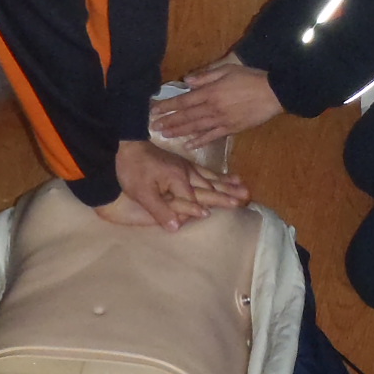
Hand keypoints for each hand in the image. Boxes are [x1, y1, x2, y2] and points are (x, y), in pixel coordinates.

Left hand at [103, 139, 250, 230]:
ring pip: (210, 178)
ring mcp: (186, 167)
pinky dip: (217, 175)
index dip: (210, 206)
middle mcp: (186, 173)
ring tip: (244, 187)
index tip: (232, 208)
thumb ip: (160, 210)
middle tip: (246, 197)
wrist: (126, 146)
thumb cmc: (132, 170)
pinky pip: (205, 170)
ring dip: (227, 184)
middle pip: (210, 187)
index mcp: (178, 180)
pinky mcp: (183, 163)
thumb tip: (177, 228)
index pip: (196, 199)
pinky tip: (226, 176)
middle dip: (228, 193)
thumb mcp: (142, 193)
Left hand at [151, 59, 282, 142]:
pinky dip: (199, 141)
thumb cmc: (250, 78)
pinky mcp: (231, 129)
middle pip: (186, 117)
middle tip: (153, 127)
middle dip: (168, 121)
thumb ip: (206, 75)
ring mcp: (222, 121)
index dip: (167, 106)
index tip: (154, 110)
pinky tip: (189, 145)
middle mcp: (212, 108)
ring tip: (165, 135)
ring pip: (196, 128)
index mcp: (210, 92)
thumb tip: (186, 81)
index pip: (183, 101)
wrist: (274, 93)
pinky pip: (212, 136)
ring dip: (179, 132)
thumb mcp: (228, 69)